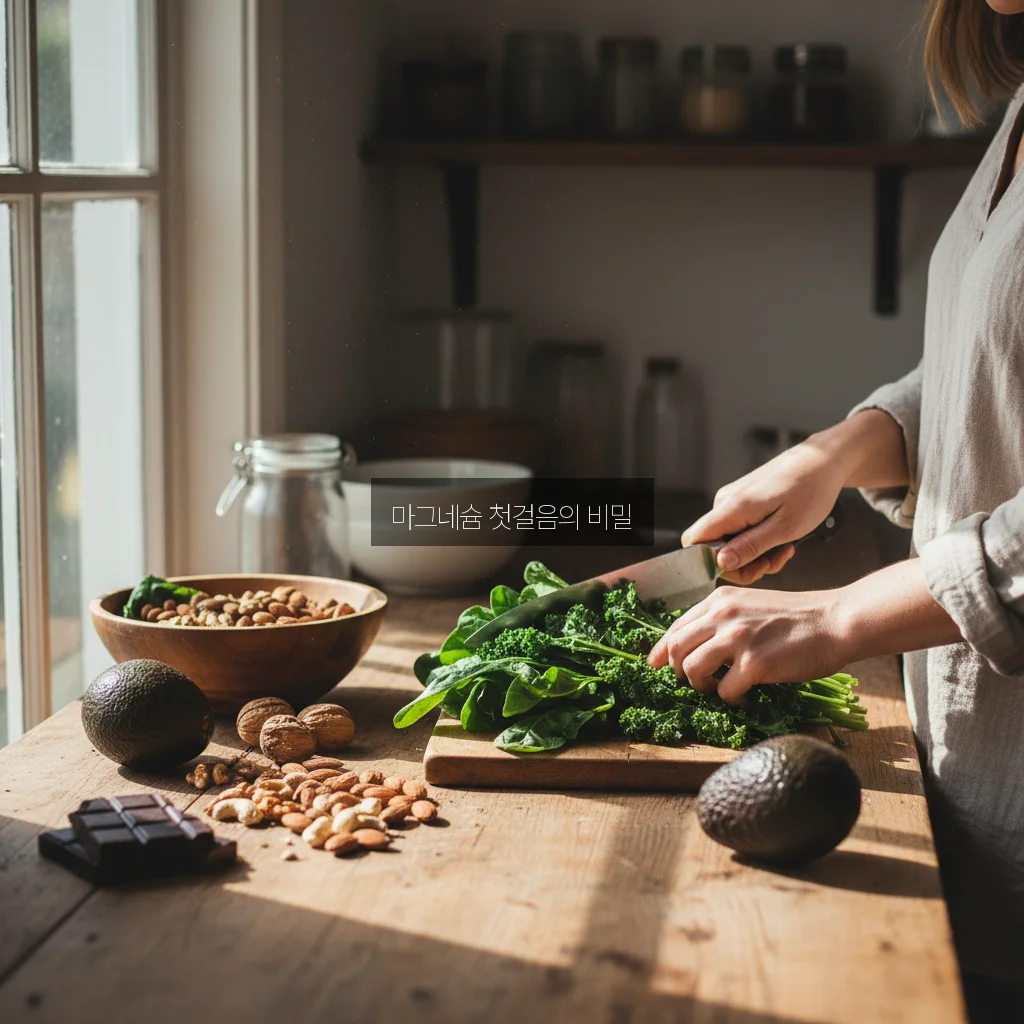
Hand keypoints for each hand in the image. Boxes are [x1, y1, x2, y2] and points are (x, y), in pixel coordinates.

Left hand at [648, 585, 846, 702]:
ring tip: (717, 688)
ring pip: (692, 669)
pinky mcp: (755, 664)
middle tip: (693, 681)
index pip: (676, 627)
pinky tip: (743, 695)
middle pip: (677, 649)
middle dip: (678, 671)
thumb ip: (723, 618)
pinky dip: (729, 698)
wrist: (835, 620)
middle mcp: (724, 615)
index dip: (662, 650)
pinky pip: (724, 690)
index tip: (654, 665)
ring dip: (701, 685)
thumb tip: (696, 645)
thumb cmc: (797, 616)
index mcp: (720, 599)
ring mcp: (738, 638)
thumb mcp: (751, 604)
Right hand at [682, 411, 906, 584]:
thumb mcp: (786, 527)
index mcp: (732, 507)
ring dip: (754, 554)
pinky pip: (739, 531)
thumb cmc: (811, 490)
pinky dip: (758, 541)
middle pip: (713, 547)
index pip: (694, 541)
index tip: (744, 569)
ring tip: (784, 550)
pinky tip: (781, 539)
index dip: (709, 564)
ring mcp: (733, 501)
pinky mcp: (742, 501)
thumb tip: (720, 563)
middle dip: (742, 563)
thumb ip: (751, 546)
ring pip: (729, 541)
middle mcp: (725, 502)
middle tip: (773, 563)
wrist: (823, 461)